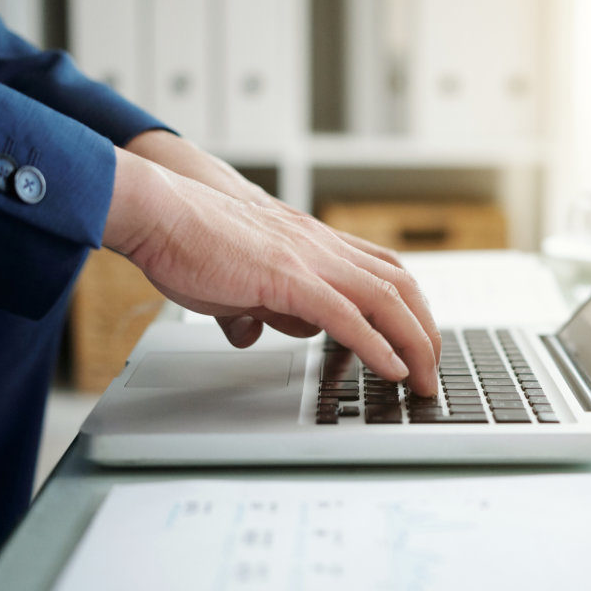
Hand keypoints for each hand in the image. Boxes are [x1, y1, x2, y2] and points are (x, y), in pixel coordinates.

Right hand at [104, 147, 440, 394]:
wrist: (158, 210)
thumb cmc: (188, 239)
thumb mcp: (234, 277)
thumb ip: (253, 303)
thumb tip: (254, 330)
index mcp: (311, 242)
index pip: (382, 268)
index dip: (407, 305)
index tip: (414, 339)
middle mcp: (319, 245)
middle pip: (400, 283)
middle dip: (424, 329)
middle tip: (432, 369)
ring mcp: (306, 259)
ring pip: (386, 298)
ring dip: (414, 342)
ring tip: (424, 380)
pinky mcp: (286, 277)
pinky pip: (346, 315)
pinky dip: (376, 345)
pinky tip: (391, 370)